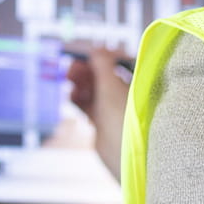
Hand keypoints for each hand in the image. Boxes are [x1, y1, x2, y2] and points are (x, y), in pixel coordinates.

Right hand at [66, 43, 132, 180]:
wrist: (125, 156)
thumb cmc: (124, 118)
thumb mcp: (111, 85)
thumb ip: (103, 65)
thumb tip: (96, 48)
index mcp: (133, 83)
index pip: (114, 63)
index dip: (98, 58)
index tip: (83, 54)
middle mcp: (124, 95)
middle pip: (101, 76)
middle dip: (86, 70)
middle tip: (71, 67)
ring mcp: (112, 110)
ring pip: (92, 90)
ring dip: (80, 83)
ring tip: (69, 80)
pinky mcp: (102, 124)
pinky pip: (87, 106)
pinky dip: (78, 99)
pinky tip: (71, 96)